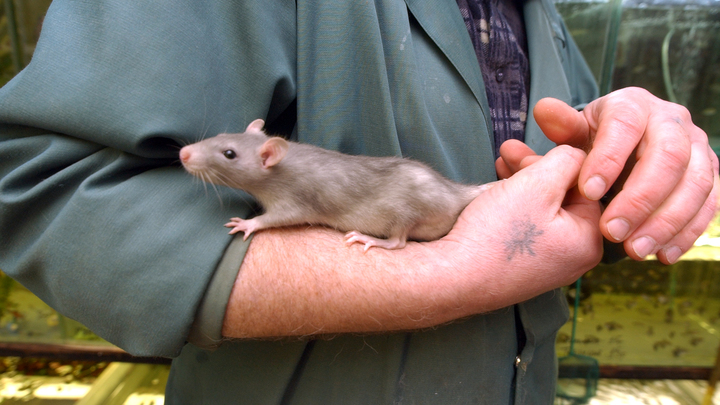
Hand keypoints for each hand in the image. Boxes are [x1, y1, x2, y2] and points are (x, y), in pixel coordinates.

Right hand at [446, 145, 602, 305]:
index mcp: (588, 241)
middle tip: (508, 153)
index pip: (585, 187)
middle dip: (535, 172)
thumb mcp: (537, 184)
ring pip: (542, 212)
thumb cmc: (497, 236)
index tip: (525, 154)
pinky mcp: (525, 268)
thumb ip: (565, 161)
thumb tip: (577, 154)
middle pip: (562, 199)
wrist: (455, 278)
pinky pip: (528, 231)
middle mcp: (574, 258)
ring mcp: (549, 266)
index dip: (555, 164)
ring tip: (499, 167)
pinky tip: (495, 196)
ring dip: (521, 186)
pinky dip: (514, 209)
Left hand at [498, 88, 718, 263]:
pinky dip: (686, 233)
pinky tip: (662, 255)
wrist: (625, 149)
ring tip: (635, 250)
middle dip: (640, 199)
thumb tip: (544, 110)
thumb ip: (561, 127)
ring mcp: (697, 147)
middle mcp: (672, 120)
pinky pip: (709, 204)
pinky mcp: (710, 175)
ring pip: (695, 183)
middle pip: (668, 156)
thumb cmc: (596, 142)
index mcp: (634, 104)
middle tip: (611, 232)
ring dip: (666, 222)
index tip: (587, 192)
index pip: (625, 125)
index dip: (609, 158)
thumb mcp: (576, 133)